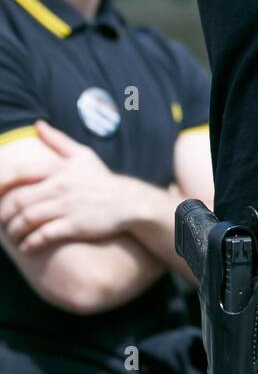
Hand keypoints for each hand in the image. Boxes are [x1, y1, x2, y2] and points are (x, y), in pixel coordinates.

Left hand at [0, 120, 130, 250]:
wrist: (128, 202)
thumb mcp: (82, 155)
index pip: (19, 173)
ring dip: (14, 232)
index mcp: (58, 168)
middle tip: (1, 223)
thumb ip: (58, 140)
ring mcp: (66, 206)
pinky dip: (30, 244)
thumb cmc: (101, 179)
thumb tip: (37, 125)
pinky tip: (27, 247)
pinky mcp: (74, 226)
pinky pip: (43, 236)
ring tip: (13, 237)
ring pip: (27, 220)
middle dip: (4, 215)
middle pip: (19, 201)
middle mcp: (59, 186)